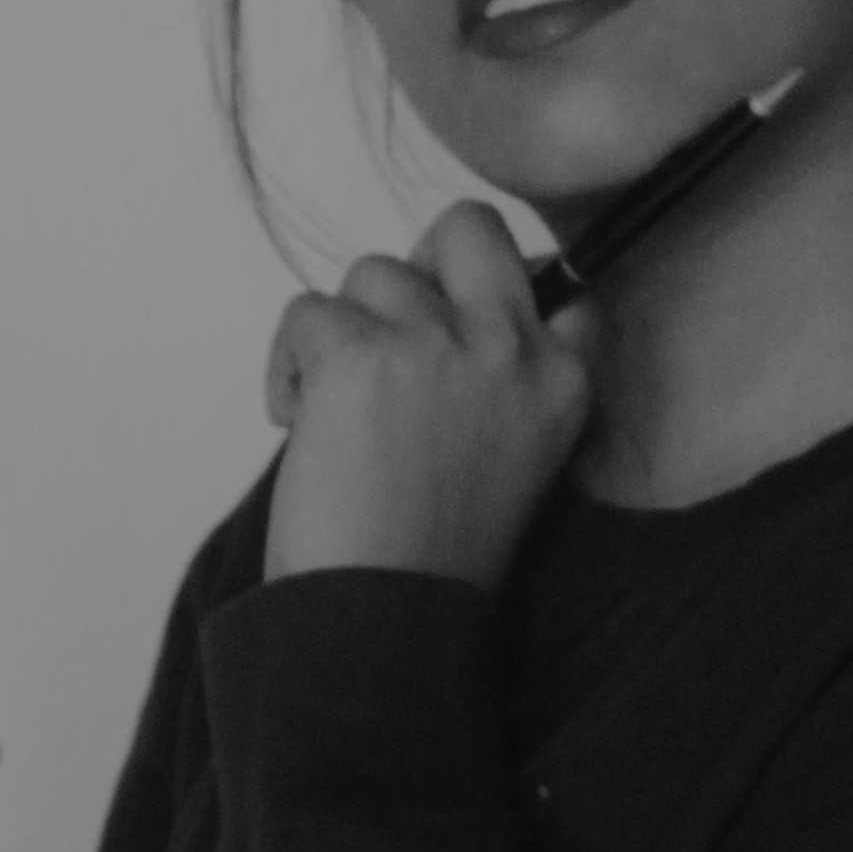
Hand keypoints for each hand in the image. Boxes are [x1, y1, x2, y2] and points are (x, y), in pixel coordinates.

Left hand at [261, 201, 601, 587]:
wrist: (384, 622)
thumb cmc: (430, 556)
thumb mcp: (509, 458)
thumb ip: (495, 379)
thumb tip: (431, 308)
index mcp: (564, 382)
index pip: (562, 281)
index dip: (492, 296)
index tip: (459, 344)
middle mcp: (513, 351)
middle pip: (464, 228)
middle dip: (415, 269)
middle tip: (387, 345)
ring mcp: (440, 347)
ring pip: (370, 275)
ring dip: (340, 336)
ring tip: (340, 419)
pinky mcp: (361, 358)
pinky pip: (305, 313)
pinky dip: (288, 368)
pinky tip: (302, 427)